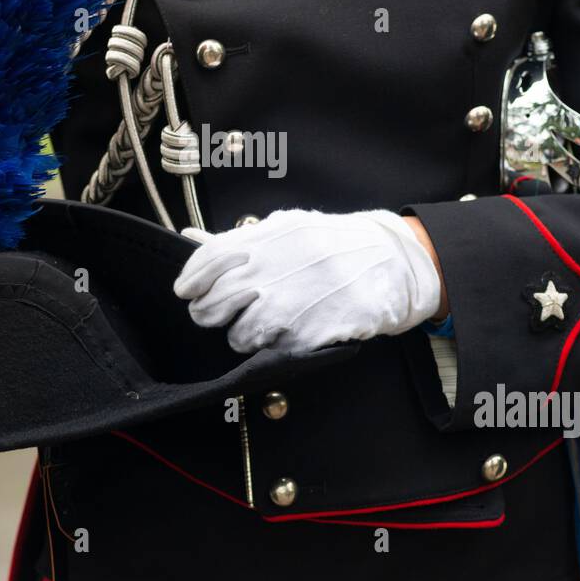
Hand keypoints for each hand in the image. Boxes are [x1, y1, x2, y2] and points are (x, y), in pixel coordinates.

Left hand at [173, 208, 443, 353]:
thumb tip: (190, 237)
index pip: (207, 261)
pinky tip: (290, 332)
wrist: (392, 262)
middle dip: (209, 314)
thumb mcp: (288, 229)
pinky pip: (272, 351)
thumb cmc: (335, 244)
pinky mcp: (309, 333)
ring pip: (239, 336)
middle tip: (218, 314)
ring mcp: (291, 303)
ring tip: (264, 325)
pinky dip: (274, 347)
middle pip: (213, 304)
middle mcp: (273, 269)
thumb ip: (239, 239)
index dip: (190, 281)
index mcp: (266, 238)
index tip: (187, 292)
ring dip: (244, 336)